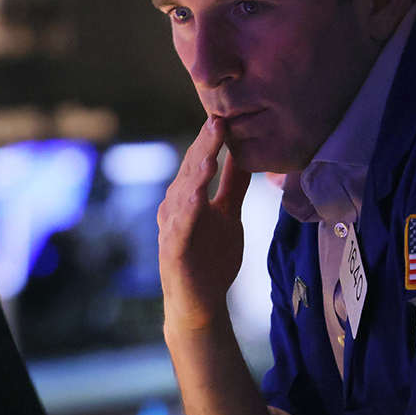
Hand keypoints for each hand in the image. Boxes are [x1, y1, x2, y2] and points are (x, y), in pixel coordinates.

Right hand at [157, 117, 252, 335]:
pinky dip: (188, 211)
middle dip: (203, 146)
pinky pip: (181, 227)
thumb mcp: (228, 214)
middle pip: (189, 171)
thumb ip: (233, 185)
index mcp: (187, 196)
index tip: (223, 113)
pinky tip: (197, 196)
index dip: (210, 138)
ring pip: (183, 195)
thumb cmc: (210, 258)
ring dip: (195, 173)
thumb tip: (243, 153)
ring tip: (209, 153)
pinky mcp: (174, 250)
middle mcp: (175, 206)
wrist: (199, 302)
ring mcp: (172, 228)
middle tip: (216, 120)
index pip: (198, 161)